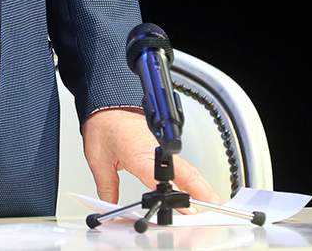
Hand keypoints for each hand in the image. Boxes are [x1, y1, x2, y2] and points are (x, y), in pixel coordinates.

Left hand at [80, 108, 217, 210]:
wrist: (107, 102)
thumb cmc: (103, 124)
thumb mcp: (98, 160)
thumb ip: (106, 186)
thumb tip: (109, 205)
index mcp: (138, 152)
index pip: (160, 177)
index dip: (175, 194)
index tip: (187, 209)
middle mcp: (155, 149)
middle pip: (184, 172)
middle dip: (201, 191)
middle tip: (213, 207)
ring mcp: (162, 147)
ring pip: (187, 168)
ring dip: (201, 185)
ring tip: (212, 202)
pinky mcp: (164, 146)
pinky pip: (183, 164)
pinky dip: (194, 178)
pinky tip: (198, 189)